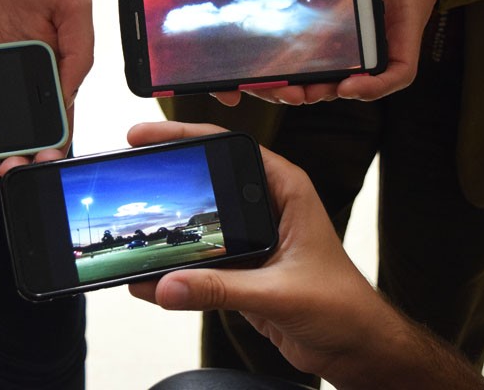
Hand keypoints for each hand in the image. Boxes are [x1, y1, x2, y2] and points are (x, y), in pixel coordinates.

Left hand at [0, 0, 92, 185]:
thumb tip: (68, 99)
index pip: (54, 113)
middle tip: (8, 175)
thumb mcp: (74, 4)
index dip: (51, 142)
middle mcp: (20, 69)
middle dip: (15, 153)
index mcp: (53, 61)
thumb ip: (77, 53)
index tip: (45, 164)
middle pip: (18, 123)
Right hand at [125, 121, 388, 378]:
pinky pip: (199, 262)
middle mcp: (266, 207)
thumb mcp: (280, 293)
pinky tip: (148, 280)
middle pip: (207, 178)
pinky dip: (173, 269)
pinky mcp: (241, 268)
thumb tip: (169, 283)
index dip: (185, 136)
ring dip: (167, 228)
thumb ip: (222, 288)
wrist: (355, 347)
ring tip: (131, 229)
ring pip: (199, 222)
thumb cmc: (343, 307)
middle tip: (128, 170)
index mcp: (285, 190)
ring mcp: (251, 236)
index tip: (148, 137)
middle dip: (167, 176)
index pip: (229, 147)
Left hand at [296, 0, 449, 100]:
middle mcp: (385, 35)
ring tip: (286, 88)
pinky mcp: (348, 28)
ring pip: (343, 72)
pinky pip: (332, 53)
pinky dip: (312, 64)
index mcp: (404, 21)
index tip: (350, 86)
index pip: (401, 69)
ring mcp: (366, 35)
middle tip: (300, 93)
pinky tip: (286, 64)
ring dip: (316, 83)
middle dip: (330, 90)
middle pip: (362, 79)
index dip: (378, 86)